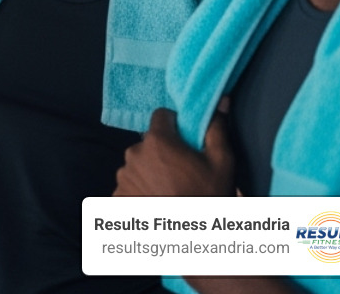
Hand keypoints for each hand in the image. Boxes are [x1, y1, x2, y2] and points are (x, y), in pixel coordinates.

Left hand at [114, 105, 234, 197]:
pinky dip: (141, 190)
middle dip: (163, 151)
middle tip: (182, 171)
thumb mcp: (222, 162)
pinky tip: (158, 201)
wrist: (192, 239)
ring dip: (151, 171)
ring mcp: (123, 177)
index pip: (161, 117)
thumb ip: (216, 128)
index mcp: (157, 141)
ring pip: (138, 164)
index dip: (176, 125)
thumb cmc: (209, 197)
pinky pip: (130, 185)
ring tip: (171, 190)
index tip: (186, 140)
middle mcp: (133, 154)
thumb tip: (219, 100)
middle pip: (149, 142)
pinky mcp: (117, 197)